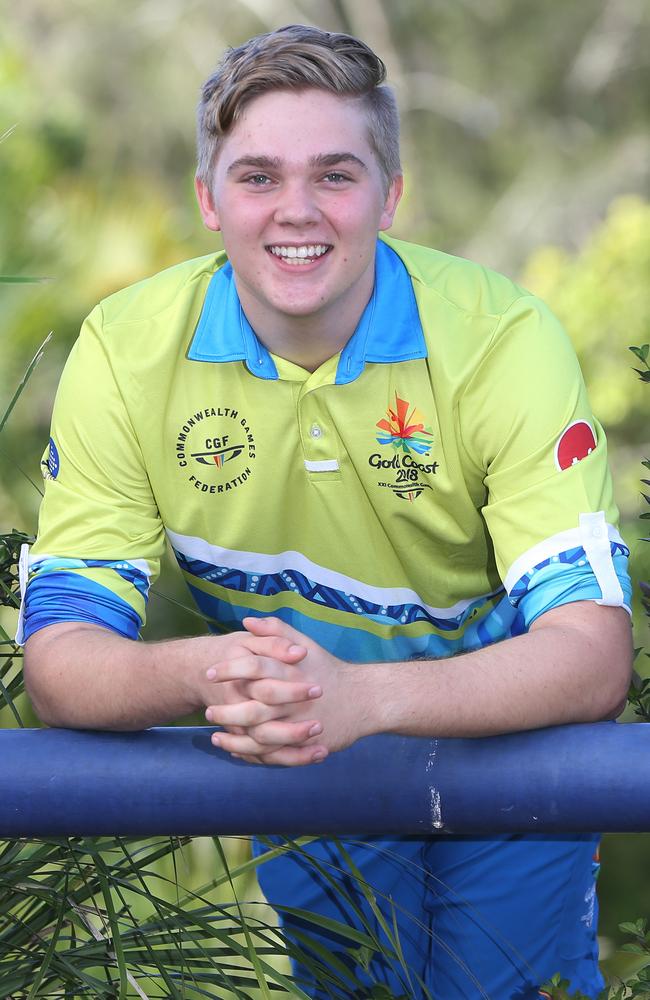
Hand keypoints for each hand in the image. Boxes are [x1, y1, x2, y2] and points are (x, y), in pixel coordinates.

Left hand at [205, 617, 370, 765]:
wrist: (365, 699)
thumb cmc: (329, 670)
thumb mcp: (306, 644)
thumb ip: (276, 631)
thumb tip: (247, 622)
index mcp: (292, 672)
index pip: (254, 667)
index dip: (229, 669)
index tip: (209, 673)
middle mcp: (294, 700)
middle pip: (253, 708)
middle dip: (227, 711)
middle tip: (208, 711)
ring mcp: (300, 725)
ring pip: (260, 737)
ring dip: (235, 739)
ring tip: (215, 737)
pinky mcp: (306, 746)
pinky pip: (274, 755)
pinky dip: (253, 755)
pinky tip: (237, 750)